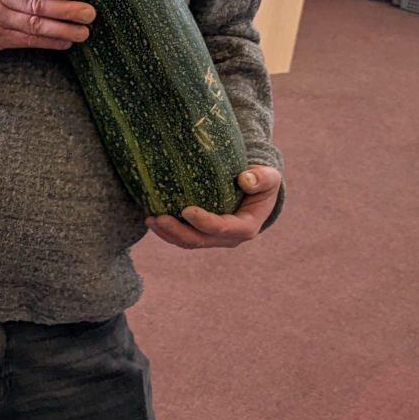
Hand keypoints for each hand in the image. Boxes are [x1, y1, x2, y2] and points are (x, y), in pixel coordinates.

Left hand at [145, 165, 281, 249]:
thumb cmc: (262, 181)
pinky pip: (182, 237)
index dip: (204, 222)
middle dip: (177, 232)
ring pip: (187, 242)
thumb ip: (261, 178)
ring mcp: (214, 239)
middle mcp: (229, 238)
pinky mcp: (202, 234)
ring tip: (150, 219)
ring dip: (167, 234)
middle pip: (199, 240)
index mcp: (246, 227)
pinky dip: (167, 231)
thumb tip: (245, 180)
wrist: (255, 189)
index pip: (222, 228)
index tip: (186, 210)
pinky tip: (151, 218)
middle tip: (157, 218)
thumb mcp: (269, 177)